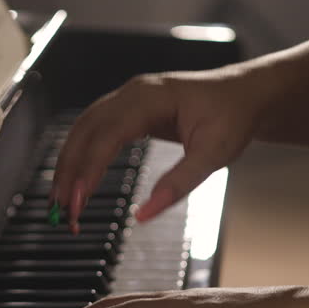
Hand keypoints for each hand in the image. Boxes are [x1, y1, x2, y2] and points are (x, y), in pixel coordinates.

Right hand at [51, 65, 267, 231]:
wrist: (246, 95)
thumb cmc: (233, 117)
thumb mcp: (213, 155)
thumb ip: (178, 185)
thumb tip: (143, 214)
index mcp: (151, 97)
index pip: (106, 135)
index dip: (88, 169)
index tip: (78, 200)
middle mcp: (133, 93)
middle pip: (85, 131)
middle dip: (69, 171)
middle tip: (62, 209)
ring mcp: (128, 98)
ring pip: (83, 129)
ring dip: (69, 164)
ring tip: (63, 200)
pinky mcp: (129, 109)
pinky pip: (95, 130)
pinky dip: (81, 155)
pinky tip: (77, 179)